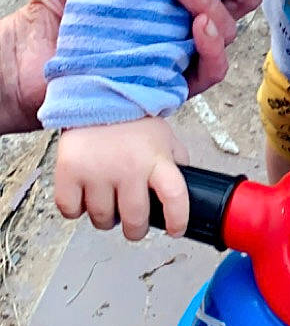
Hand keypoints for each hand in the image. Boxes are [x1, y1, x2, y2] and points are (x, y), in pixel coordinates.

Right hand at [54, 118, 189, 239]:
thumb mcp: (163, 139)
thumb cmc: (131, 121)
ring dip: (105, 217)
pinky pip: (71, 210)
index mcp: (156, 159)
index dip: (178, 220)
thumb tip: (183, 191)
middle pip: (135, 220)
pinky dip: (76, 208)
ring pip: (102, 219)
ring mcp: (97, 170)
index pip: (175, 197)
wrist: (95, 95)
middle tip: (133, 222)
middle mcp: (128, 167)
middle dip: (136, 229)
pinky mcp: (69, 171)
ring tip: (107, 200)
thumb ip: (176, 164)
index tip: (175, 230)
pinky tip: (84, 194)